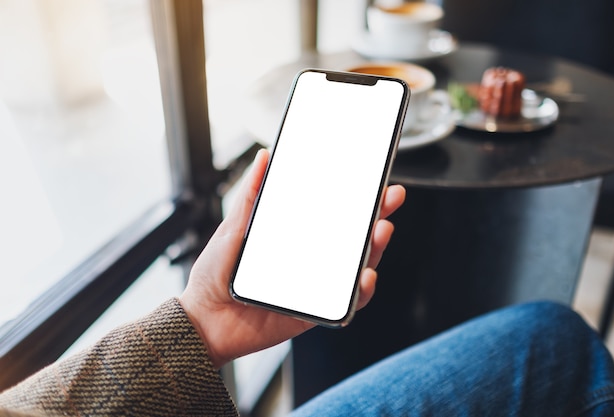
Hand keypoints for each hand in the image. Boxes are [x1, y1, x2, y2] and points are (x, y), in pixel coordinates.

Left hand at [179, 149, 405, 368]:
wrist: (203, 319)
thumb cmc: (216, 275)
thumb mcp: (233, 228)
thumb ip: (251, 195)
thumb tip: (265, 157)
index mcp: (296, 238)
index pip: (334, 215)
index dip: (357, 198)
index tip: (374, 180)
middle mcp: (312, 260)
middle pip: (354, 238)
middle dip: (378, 216)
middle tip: (390, 197)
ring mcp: (317, 286)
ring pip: (358, 267)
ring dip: (376, 249)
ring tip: (380, 231)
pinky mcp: (316, 313)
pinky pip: (347, 304)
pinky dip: (362, 291)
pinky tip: (364, 275)